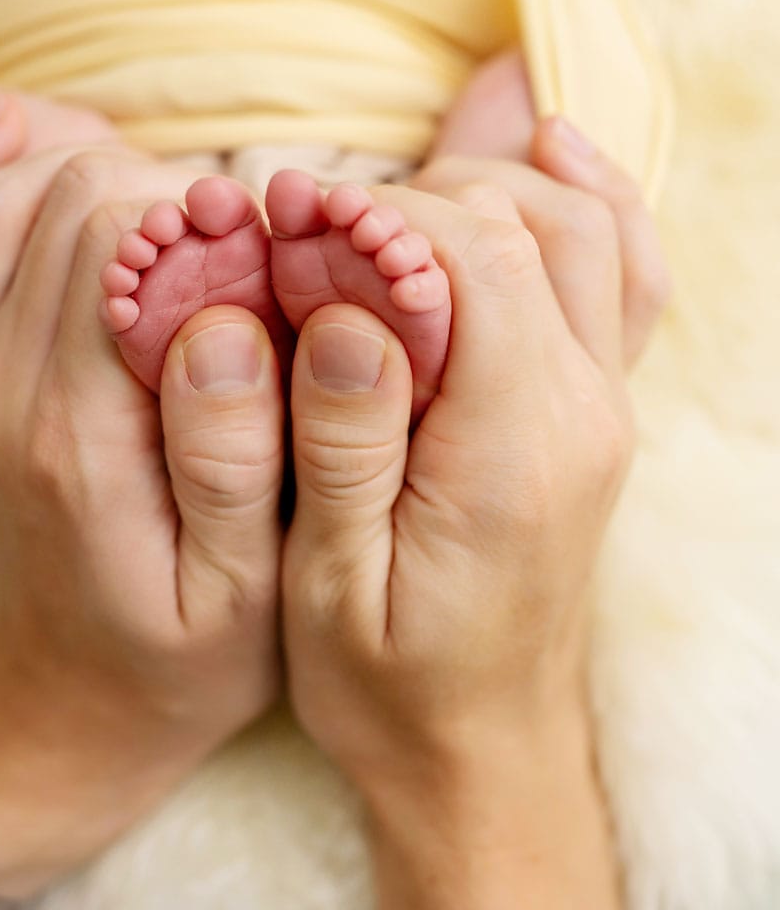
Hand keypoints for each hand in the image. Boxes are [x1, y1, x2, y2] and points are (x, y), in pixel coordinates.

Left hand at [0, 94, 285, 895]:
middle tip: (227, 234)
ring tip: (158, 196)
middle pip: (55, 198)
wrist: (74, 695)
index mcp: (73, 435)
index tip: (263, 248)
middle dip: (156, 186)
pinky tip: (26, 142)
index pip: (114, 237)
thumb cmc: (181, 650)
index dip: (202, 213)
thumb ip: (235, 460)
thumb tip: (222, 324)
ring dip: (74, 163)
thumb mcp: (245, 590)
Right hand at [282, 132, 667, 909]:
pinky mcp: (590, 419)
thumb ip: (341, 445)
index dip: (379, 215)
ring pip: (583, 233)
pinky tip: (545, 161)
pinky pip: (617, 280)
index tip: (293, 216)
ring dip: (484, 194)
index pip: (474, 262)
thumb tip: (346, 315)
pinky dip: (586, 206)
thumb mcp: (329, 586)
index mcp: (511, 453)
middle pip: (528, 228)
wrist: (478, 748)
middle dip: (416, 198)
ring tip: (387, 209)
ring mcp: (600, 413)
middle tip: (318, 221)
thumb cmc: (388, 684)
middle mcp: (580, 418)